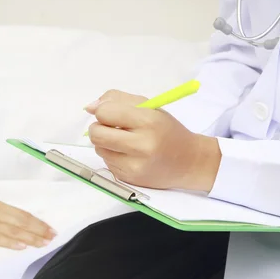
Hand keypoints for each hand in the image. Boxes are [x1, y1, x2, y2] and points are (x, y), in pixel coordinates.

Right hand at [0, 190, 56, 249]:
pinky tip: (23, 246)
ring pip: (13, 230)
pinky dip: (11, 242)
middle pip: (22, 221)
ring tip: (44, 243)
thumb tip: (10, 223)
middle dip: (39, 229)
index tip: (50, 228)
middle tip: (54, 237)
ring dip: (30, 237)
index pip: (21, 213)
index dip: (37, 221)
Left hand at [84, 90, 221, 191]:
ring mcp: (134, 165)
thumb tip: (90, 107)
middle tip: (112, 127)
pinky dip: (113, 156)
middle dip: (99, 128)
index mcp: (148, 121)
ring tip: (125, 142)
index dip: (104, 112)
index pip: (105, 113)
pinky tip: (130, 155)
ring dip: (106, 143)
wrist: (189, 162)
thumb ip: (118, 100)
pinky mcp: (129, 178)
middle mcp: (141, 145)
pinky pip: (106, 162)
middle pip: (97, 134)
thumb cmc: (167, 130)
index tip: (113, 114)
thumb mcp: (149, 106)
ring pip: (99, 149)